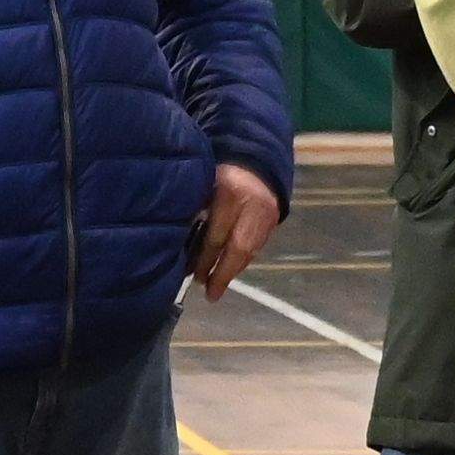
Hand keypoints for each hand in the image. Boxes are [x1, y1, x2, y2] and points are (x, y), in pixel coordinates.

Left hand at [190, 162, 282, 297]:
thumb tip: (180, 244)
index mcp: (230, 193)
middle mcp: (253, 206)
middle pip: (238, 248)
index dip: (204, 259)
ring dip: (233, 270)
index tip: (192, 276)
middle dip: (223, 274)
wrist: (255, 160)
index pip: (217, 235)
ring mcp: (267, 214)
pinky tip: (230, 269)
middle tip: (210, 294)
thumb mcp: (202, 185)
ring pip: (250, 250)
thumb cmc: (219, 173)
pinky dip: (242, 260)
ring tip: (217, 285)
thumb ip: (194, 209)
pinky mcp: (275, 220)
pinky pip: (257, 245)